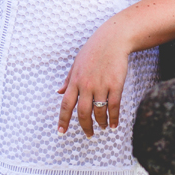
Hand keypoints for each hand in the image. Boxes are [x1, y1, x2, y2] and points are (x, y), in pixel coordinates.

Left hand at [56, 22, 131, 136]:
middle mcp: (86, 85)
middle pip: (83, 112)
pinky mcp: (115, 84)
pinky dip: (114, 117)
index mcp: (75, 80)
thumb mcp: (76, 63)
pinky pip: (114, 106)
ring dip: (101, 123)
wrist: (112, 40)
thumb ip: (68, 79)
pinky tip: (113, 123)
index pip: (66, 104)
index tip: (61, 131)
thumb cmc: (93, 50)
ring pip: (99, 111)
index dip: (63, 119)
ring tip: (102, 127)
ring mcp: (101, 85)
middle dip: (85, 127)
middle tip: (88, 134)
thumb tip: (59, 92)